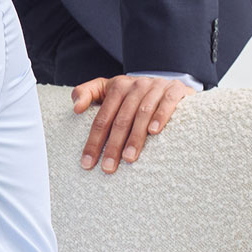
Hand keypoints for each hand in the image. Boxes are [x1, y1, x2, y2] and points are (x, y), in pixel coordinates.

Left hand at [71, 75, 195, 173]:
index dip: (93, 141)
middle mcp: (136, 86)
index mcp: (117, 87)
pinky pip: (167, 102)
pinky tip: (154, 132)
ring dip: (135, 137)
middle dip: (113, 146)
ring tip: (129, 158)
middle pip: (120, 120)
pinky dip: (160, 116)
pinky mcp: (175, 89)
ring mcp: (156, 86)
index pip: (102, 118)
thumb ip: (87, 93)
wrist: (169, 83)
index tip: (87, 163)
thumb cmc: (133, 93)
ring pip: (142, 114)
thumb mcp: (107, 88)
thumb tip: (75, 108)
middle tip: (108, 167)